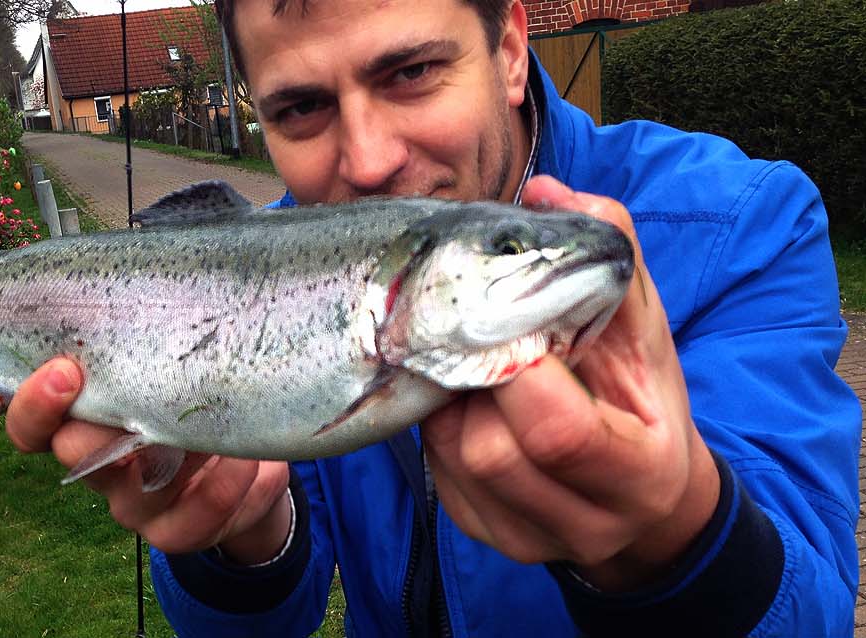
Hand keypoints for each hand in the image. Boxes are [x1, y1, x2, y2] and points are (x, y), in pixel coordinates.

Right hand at [5, 357, 293, 563]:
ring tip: (218, 426)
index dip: (33, 404)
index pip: (33, 424)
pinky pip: (193, 520)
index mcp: (88, 419)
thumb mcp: (179, 358)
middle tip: (131, 400)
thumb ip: (152, 334)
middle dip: (93, 428)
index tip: (63, 369)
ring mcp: (139, 504)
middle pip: (70, 455)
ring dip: (179, 456)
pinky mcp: (182, 529)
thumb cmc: (204, 390)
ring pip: (134, 497)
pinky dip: (224, 488)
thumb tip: (142, 275)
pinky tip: (249, 462)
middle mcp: (103, 465)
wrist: (254, 461)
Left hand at [421, 175, 720, 590]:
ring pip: (452, 461)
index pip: (559, 432)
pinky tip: (469, 400)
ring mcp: (530, 538)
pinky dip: (443, 427)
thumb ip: (608, 255)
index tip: (514, 327)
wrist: (645, 495)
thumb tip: (546, 190)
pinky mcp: (486, 534)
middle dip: (477, 385)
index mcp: (641, 471)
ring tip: (479, 369)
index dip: (522, 372)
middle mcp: (587, 522)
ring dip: (453, 403)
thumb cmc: (641, 396)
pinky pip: (437, 474)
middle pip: (491, 451)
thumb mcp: (645, 326)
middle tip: (484, 344)